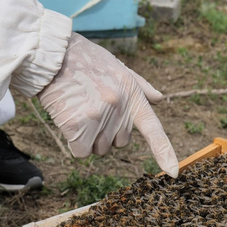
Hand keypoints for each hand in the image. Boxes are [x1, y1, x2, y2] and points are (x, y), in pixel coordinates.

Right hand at [38, 33, 178, 176]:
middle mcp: (119, 107)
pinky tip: (68, 120)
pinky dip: (74, 143)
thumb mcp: (118, 67)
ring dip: (88, 138)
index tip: (173, 172)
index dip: (164, 152)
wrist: (54, 54)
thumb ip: (140, 86)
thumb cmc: (85, 60)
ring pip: (98, 149)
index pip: (153, 128)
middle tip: (90, 108)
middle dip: (106, 133)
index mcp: (132, 94)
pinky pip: (81, 152)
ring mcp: (99, 116)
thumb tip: (159, 99)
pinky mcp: (78, 124)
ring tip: (79, 110)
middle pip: (118, 144)